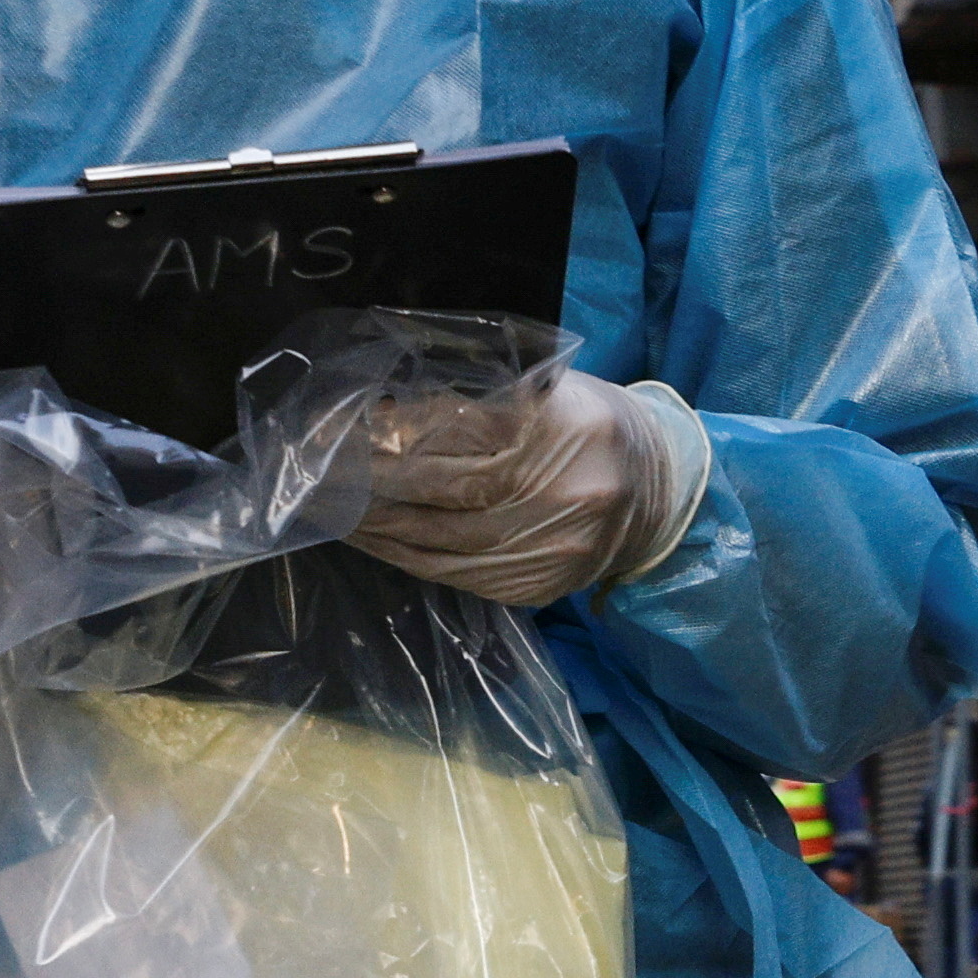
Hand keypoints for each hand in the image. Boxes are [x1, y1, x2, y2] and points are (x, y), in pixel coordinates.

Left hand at [345, 371, 710, 612]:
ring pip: (438, 538)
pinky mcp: (533, 587)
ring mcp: (549, 548)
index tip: (342, 424)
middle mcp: (562, 490)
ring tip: (329, 503)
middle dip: (371, 476)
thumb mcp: (552, 390)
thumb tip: (387, 410)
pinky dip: (401, 554)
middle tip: (317, 466)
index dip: (394, 429)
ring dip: (374, 521)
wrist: (659, 496)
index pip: (460, 427)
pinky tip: (369, 536)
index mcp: (566, 423)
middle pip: (444, 485)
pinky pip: (450, 573)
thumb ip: (483, 397)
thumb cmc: (591, 427)